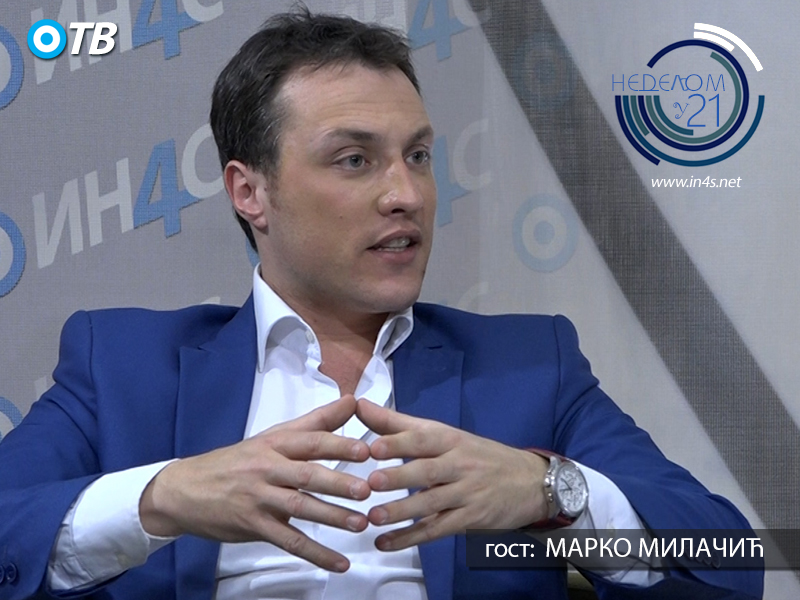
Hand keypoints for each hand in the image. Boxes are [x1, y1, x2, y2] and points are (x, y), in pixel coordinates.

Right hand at [139, 395, 370, 571]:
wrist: (184, 490)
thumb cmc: (237, 461)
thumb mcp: (273, 436)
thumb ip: (316, 422)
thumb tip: (352, 401)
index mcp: (275, 443)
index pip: (310, 441)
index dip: (338, 445)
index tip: (365, 450)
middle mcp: (267, 468)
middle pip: (306, 474)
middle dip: (338, 482)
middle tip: (367, 490)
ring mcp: (259, 498)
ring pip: (299, 507)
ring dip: (331, 517)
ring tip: (360, 523)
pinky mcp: (253, 526)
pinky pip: (288, 541)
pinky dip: (315, 553)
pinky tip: (339, 561)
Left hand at [355, 398, 549, 550]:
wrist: (529, 481)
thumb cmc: (476, 455)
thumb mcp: (443, 434)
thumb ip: (397, 423)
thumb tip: (359, 405)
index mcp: (450, 439)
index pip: (423, 438)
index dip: (399, 441)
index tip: (373, 446)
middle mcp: (459, 464)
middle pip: (427, 471)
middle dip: (399, 476)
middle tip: (371, 483)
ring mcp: (466, 493)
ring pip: (432, 503)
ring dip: (402, 512)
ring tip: (374, 518)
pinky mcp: (470, 519)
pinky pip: (438, 529)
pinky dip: (411, 538)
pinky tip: (386, 542)